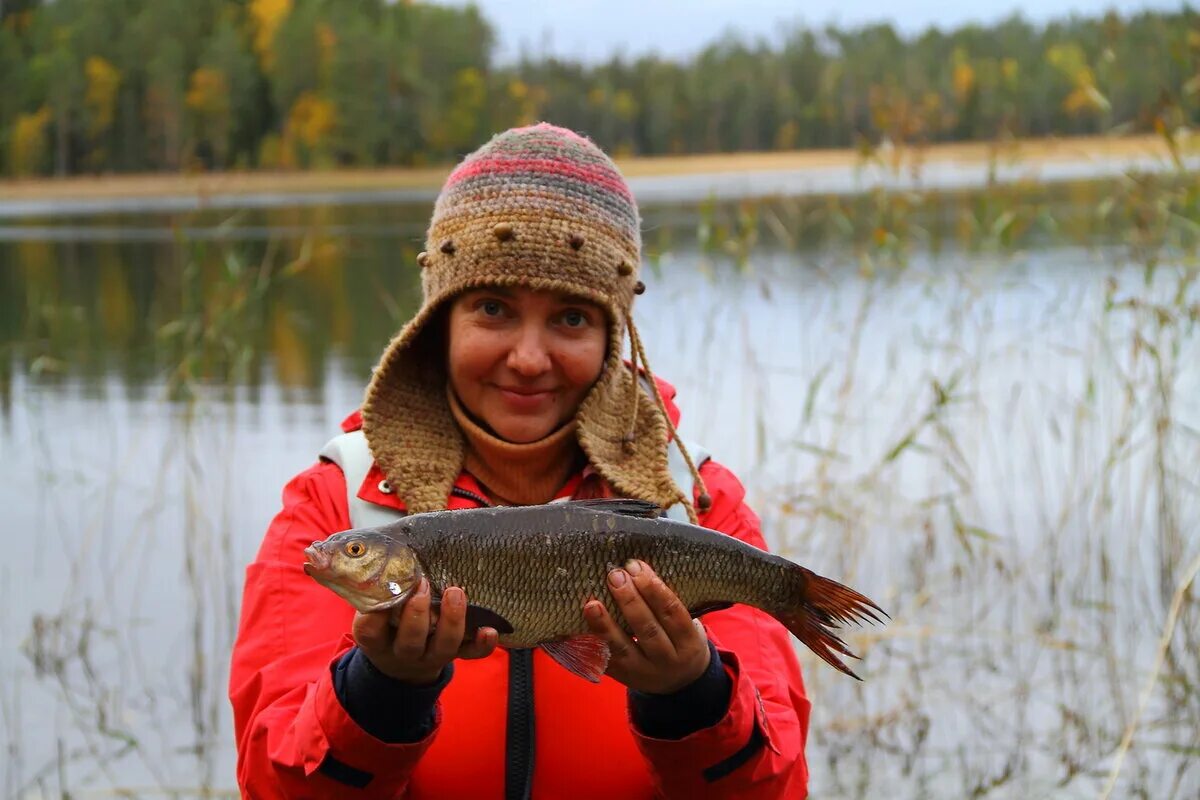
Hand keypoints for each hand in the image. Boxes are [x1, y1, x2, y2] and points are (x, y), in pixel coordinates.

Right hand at [353, 579, 497, 684]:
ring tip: (455, 592)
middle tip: (423, 585)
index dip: (375, 615)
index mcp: (378, 640)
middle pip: (410, 642)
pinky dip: (481, 644)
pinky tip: (489, 630)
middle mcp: (404, 651)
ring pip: (443, 647)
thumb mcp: (375, 607)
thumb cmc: (387, 622)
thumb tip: (389, 546)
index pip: (370, 631)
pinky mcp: (455, 655)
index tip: (384, 590)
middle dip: (417, 614)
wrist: (402, 662)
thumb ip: (378, 584)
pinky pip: (471, 654)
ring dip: (451, 620)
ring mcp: (431, 655)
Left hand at [583, 559, 711, 693]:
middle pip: (648, 629)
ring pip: (623, 648)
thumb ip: (668, 603)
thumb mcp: (688, 625)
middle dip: (630, 600)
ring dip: (606, 624)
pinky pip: (604, 661)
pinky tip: (576, 629)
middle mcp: (668, 660)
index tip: (636, 566)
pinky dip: (591, 644)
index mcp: (689, 642)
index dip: (654, 588)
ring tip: (592, 603)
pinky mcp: (623, 678)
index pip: (672, 612)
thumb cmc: (681, 641)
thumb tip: (637, 568)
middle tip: (615, 575)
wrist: (682, 683)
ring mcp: (644, 672)